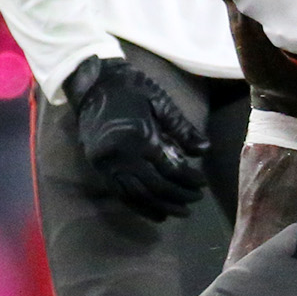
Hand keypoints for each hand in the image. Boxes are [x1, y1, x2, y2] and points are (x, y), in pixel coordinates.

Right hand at [68, 54, 207, 220]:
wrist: (91, 83)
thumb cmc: (130, 88)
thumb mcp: (160, 101)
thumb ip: (182, 128)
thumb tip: (205, 150)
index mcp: (136, 137)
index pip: (168, 167)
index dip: (187, 178)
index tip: (202, 183)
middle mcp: (119, 156)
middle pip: (153, 186)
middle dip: (177, 196)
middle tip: (196, 199)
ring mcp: (106, 164)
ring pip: (136, 195)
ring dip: (160, 206)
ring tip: (180, 212)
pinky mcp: (98, 169)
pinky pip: (121, 194)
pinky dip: (139, 206)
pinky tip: (156, 212)